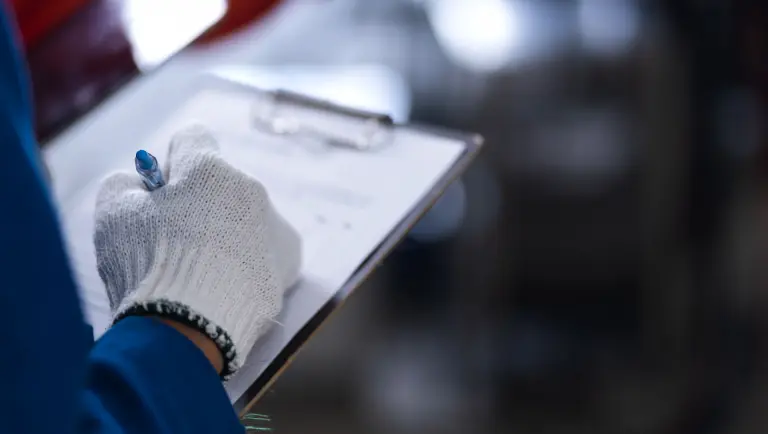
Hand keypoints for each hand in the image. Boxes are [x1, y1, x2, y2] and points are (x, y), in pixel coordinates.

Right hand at [93, 124, 301, 377]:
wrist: (191, 327)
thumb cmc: (146, 263)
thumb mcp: (113, 212)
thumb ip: (126, 183)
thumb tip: (143, 184)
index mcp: (210, 168)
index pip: (193, 138)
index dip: (171, 163)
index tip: (162, 190)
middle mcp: (251, 189)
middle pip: (222, 183)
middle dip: (200, 203)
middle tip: (176, 240)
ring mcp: (275, 227)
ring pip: (246, 217)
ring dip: (227, 232)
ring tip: (202, 272)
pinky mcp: (289, 264)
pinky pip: (264, 251)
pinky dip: (247, 263)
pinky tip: (226, 285)